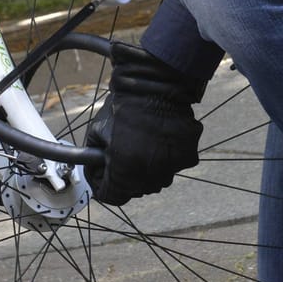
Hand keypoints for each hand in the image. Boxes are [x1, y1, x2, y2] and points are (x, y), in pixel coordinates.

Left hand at [84, 43, 205, 206]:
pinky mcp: (188, 157)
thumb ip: (94, 157)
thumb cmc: (125, 105)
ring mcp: (172, 168)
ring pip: (156, 179)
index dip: (102, 184)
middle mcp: (150, 176)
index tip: (102, 173)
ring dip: (147, 169)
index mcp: (125, 172)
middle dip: (125, 176)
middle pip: (135, 190)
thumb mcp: (97, 132)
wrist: (156, 85)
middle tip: (122, 155)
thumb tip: (95, 167)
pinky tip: (160, 139)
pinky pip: (173, 166)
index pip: (111, 196)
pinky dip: (166, 157)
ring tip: (143, 144)